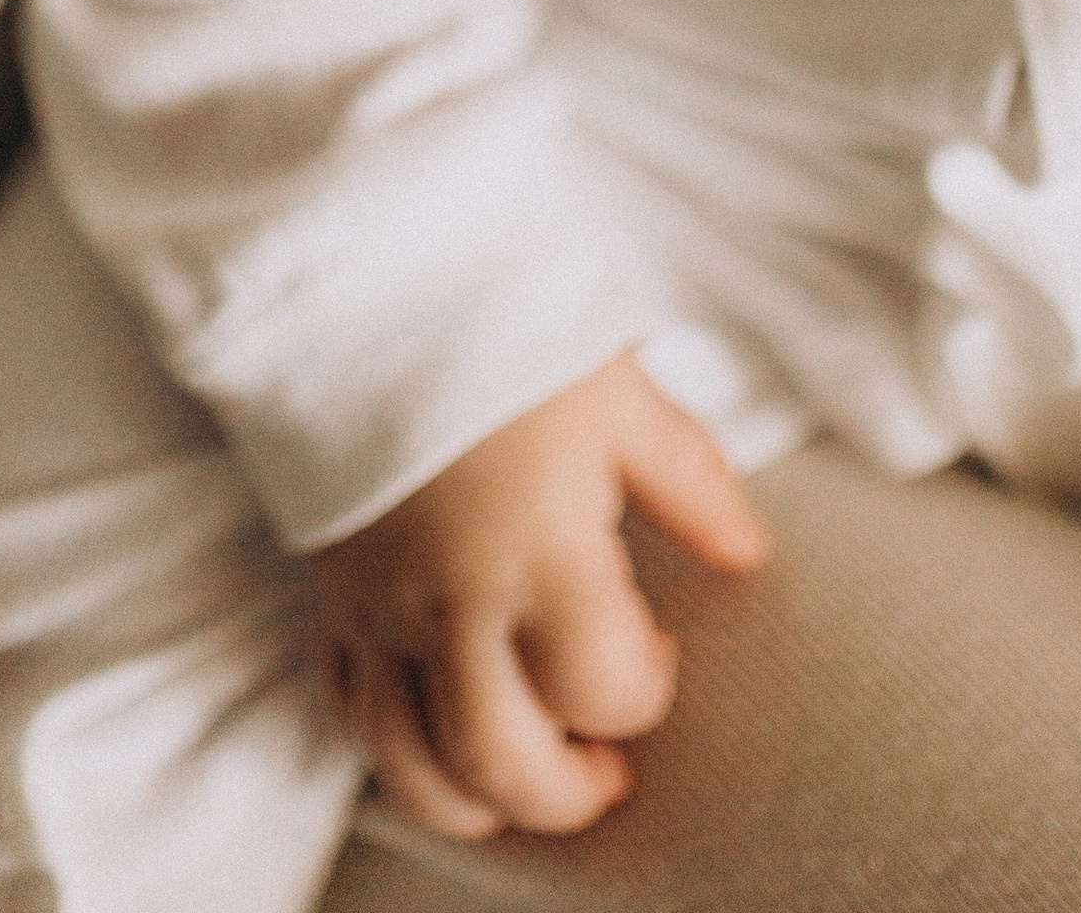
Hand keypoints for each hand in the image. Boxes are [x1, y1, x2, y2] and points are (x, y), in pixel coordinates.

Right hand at [308, 355, 771, 842]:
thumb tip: (747, 551)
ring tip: (524, 776)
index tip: (657, 653)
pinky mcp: (332, 598)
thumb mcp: (615, 391)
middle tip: (605, 772)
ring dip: (477, 797)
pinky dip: (392, 749)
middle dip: (566, 795)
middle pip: (504, 762)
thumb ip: (687, 480)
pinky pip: (347, 715)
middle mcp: (455, 601)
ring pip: (414, 767)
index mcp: (540, 550)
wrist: (362, 283)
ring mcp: (382, 610)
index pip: (601, 684)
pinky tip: (435, 731)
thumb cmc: (496, 327)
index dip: (644, 691)